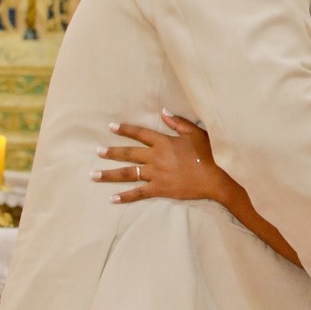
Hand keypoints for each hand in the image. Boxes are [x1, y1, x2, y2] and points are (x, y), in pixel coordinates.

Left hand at [92, 112, 227, 203]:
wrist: (216, 178)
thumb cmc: (208, 154)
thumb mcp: (196, 133)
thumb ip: (178, 122)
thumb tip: (163, 111)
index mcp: (164, 142)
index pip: (140, 134)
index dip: (125, 129)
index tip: (112, 127)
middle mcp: (156, 158)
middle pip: (129, 154)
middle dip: (112, 152)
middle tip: (98, 152)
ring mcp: (156, 174)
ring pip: (128, 173)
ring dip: (110, 174)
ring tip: (94, 174)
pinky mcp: (159, 189)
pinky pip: (139, 193)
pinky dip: (125, 196)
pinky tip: (112, 199)